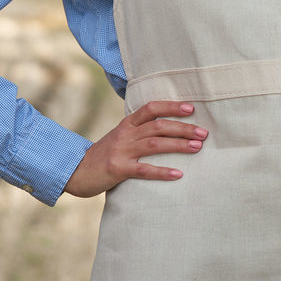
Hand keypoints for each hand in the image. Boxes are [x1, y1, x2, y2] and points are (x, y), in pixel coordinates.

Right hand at [64, 101, 206, 197]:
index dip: (171, 107)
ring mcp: (121, 151)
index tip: (191, 109)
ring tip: (197, 147)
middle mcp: (125, 134)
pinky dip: (162, 172)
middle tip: (203, 133)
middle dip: (183, 128)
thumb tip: (168, 127)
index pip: (151, 108)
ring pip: (155, 144)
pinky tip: (178, 174)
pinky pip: (144, 170)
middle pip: (158, 126)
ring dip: (179, 145)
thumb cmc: (104, 155)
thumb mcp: (120, 137)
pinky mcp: (118, 169)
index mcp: (127, 124)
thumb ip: (139, 131)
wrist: (76, 172)